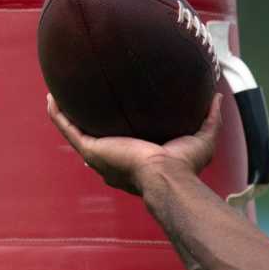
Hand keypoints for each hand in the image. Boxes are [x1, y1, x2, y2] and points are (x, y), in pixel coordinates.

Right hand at [46, 93, 222, 195]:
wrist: (167, 176)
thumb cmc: (185, 166)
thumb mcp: (202, 138)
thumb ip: (210, 118)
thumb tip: (217, 97)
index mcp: (136, 160)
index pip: (122, 146)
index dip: (116, 132)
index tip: (116, 114)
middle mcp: (113, 160)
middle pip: (95, 139)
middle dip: (88, 123)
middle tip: (84, 101)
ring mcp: (99, 155)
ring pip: (76, 132)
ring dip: (65, 114)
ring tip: (59, 93)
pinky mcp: (90, 149)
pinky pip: (68, 128)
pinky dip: (58, 114)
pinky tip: (51, 96)